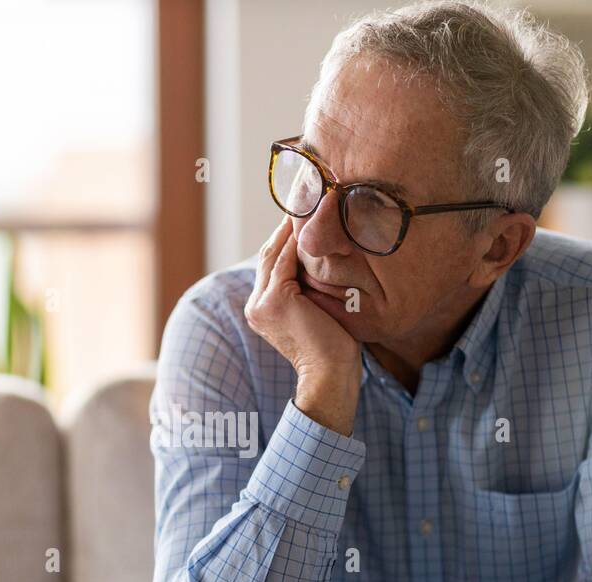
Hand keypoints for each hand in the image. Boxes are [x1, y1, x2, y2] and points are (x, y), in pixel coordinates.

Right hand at [244, 217, 360, 435]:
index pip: (274, 262)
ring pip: (276, 252)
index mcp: (262, 308)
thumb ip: (314, 288)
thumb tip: (331, 259)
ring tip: (311, 198)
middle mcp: (255, 304)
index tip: (306, 211)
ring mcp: (261, 303)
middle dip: (287, 223)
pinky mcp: (274, 301)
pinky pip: (286, 259)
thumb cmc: (336, 350)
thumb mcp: (321, 312)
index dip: (287, 235)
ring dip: (292, 224)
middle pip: (271, 252)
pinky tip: (313, 218)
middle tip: (308, 194)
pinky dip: (299, 237)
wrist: (331, 377)